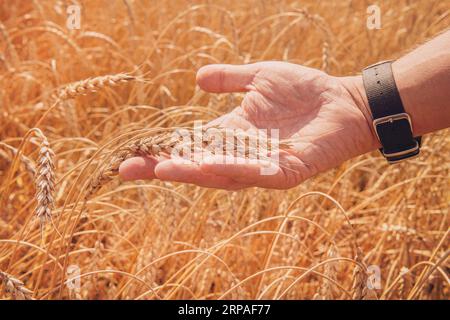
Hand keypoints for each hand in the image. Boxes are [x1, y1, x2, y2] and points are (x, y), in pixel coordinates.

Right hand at [119, 61, 377, 188]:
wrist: (346, 100)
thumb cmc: (306, 90)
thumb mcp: (261, 77)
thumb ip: (231, 79)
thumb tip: (197, 79)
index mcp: (234, 133)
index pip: (191, 145)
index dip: (163, 149)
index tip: (131, 155)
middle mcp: (243, 154)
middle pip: (198, 165)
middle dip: (166, 167)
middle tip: (129, 170)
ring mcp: (264, 166)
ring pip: (223, 174)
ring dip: (193, 172)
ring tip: (163, 168)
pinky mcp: (287, 172)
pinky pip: (258, 174)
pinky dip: (235, 170)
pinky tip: (212, 164)